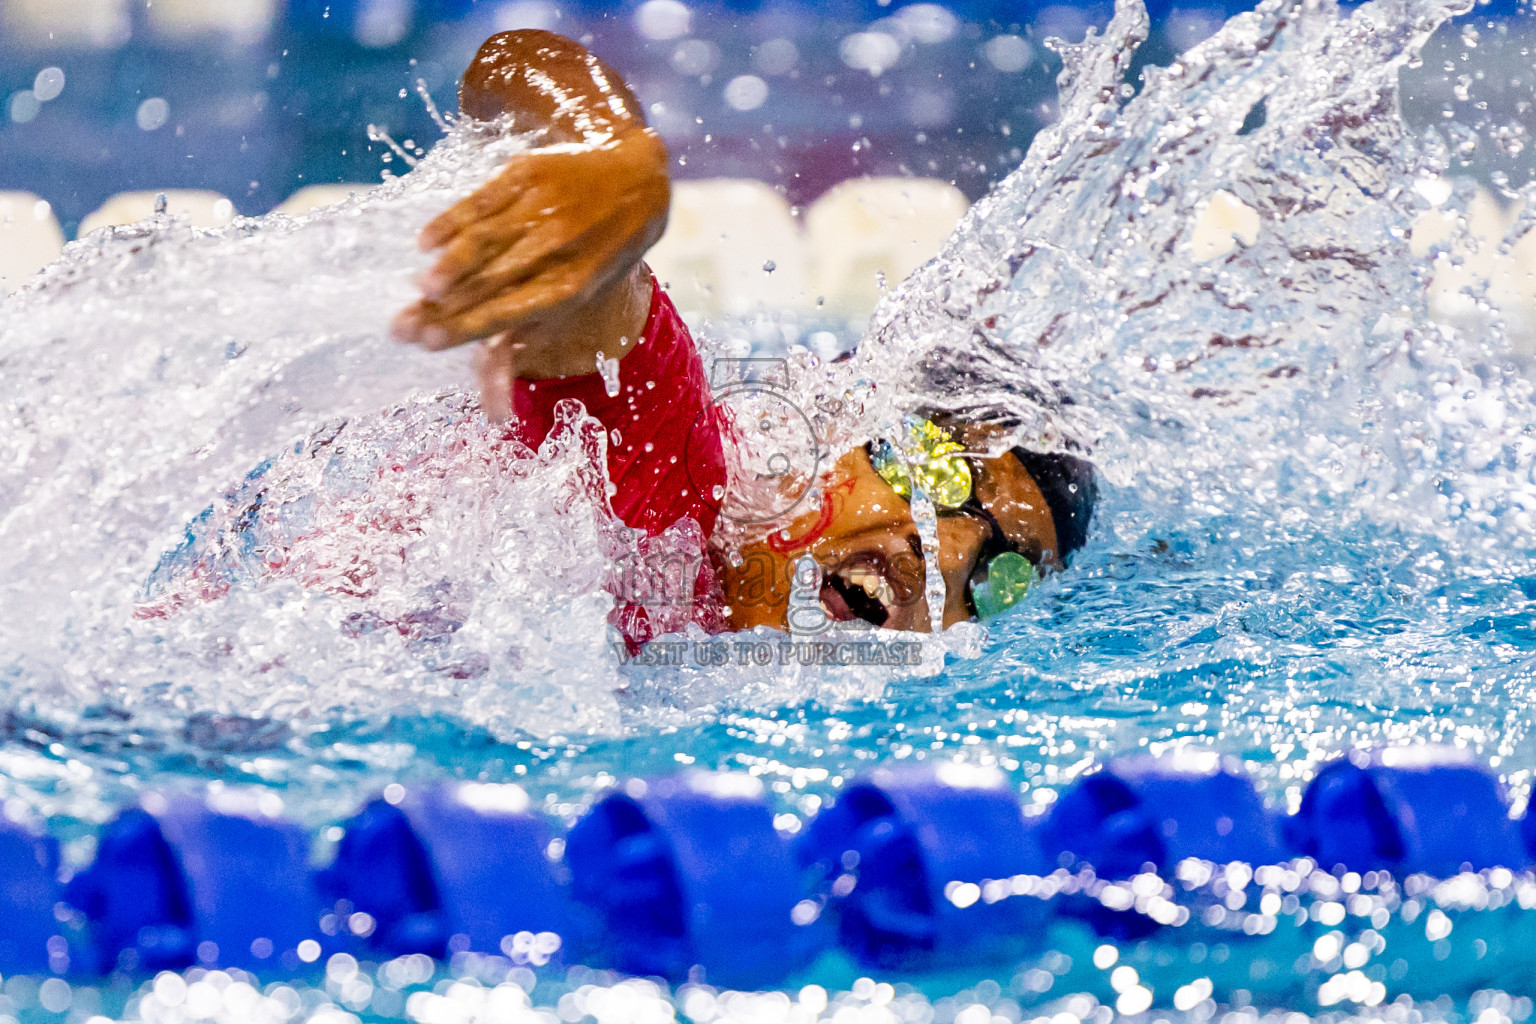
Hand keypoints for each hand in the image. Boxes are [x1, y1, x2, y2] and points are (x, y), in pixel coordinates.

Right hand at [391, 129, 668, 356]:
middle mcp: (557, 248)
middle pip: (489, 283)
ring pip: (485, 242)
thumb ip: (524, 341)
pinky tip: (424, 242)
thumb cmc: (595, 253)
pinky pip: (481, 201)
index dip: (467, 328)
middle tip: (401, 328)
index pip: (509, 313)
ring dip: (449, 266)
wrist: (635, 181)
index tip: (427, 342)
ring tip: (420, 287)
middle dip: (443, 307)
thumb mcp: (574, 298)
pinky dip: (450, 222)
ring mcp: (542, 209)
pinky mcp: (527, 173)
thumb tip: (497, 412)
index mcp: (570, 286)